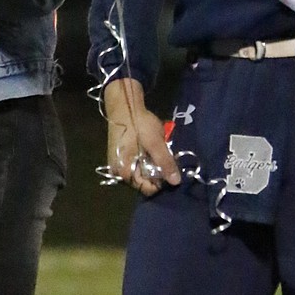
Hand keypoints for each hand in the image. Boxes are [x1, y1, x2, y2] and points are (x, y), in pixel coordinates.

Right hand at [103, 77, 180, 196]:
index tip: (170, 168)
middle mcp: (118, 173)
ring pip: (142, 172)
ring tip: (159, 150)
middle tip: (166, 156)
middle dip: (157, 172)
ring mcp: (118, 164)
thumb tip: (176, 182)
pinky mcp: (120, 156)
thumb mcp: (155, 143)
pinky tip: (150, 148)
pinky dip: (146, 159)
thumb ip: (165, 163)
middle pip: (144, 182)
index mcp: (125, 173)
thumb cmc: (138, 124)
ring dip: (152, 164)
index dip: (162, 181)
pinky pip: (136, 164)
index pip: (148, 189)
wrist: (123, 105)